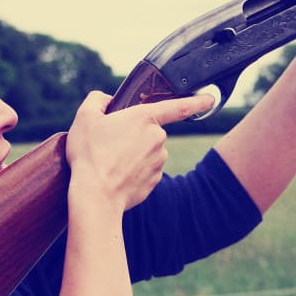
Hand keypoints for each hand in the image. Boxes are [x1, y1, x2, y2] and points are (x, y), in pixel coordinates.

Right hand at [64, 91, 214, 213]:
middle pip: (148, 131)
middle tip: (109, 144)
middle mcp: (158, 138)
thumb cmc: (90, 155)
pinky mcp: (155, 181)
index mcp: (145, 118)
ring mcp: (159, 161)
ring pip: (147, 152)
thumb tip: (106, 100)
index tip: (210, 100)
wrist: (95, 195)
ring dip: (132, 154)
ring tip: (110, 162)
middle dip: (132, 135)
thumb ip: (97, 101)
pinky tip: (117, 175)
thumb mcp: (85, 118)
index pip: (178, 106)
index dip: (196, 102)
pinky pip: (145, 170)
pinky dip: (133, 171)